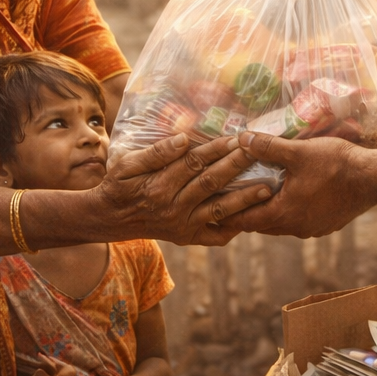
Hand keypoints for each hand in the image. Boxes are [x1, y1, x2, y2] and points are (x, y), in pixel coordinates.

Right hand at [89, 133, 272, 246]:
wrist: (110, 219)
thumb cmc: (119, 185)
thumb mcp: (126, 164)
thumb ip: (155, 153)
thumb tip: (184, 139)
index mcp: (159, 186)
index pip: (194, 164)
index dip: (216, 149)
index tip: (235, 137)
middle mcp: (174, 208)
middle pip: (211, 183)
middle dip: (235, 166)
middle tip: (256, 152)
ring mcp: (183, 226)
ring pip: (219, 210)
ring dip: (244, 199)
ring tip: (266, 188)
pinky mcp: (187, 238)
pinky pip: (214, 237)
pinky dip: (232, 229)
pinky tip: (250, 217)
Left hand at [223, 134, 376, 237]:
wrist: (374, 179)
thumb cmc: (336, 164)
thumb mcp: (298, 151)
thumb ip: (266, 146)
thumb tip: (241, 138)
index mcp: (283, 214)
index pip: (244, 221)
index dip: (228, 212)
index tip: (216, 203)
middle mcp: (295, 228)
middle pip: (260, 225)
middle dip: (247, 211)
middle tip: (234, 194)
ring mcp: (312, 229)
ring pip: (280, 225)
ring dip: (270, 211)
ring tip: (261, 192)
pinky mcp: (326, 226)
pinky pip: (299, 222)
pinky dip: (290, 212)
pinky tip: (292, 194)